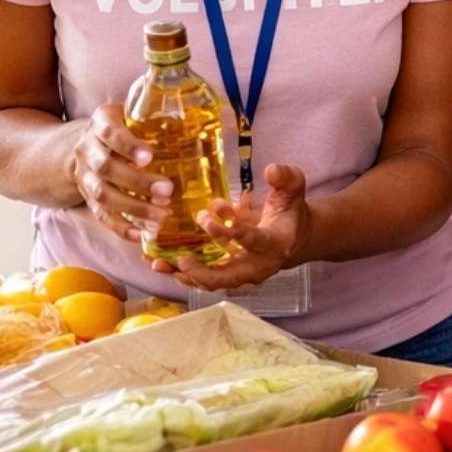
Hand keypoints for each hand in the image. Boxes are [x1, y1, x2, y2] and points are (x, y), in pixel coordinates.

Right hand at [69, 102, 175, 247]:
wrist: (91, 141)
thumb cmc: (127, 125)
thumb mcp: (138, 112)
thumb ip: (163, 116)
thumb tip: (211, 120)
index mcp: (102, 122)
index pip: (110, 132)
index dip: (128, 146)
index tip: (149, 157)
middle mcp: (87, 149)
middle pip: (105, 168)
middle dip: (137, 182)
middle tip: (167, 190)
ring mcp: (85, 175)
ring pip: (102, 195)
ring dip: (133, 208)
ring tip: (162, 215)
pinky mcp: (88, 197)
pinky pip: (101, 215)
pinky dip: (121, 227)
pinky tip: (142, 234)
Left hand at [171, 164, 310, 290]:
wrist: (292, 237)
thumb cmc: (289, 212)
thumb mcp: (293, 189)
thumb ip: (285, 178)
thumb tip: (270, 170)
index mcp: (276, 243)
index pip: (254, 240)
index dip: (233, 231)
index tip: (212, 217)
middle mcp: (258, 265)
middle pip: (229, 277)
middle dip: (203, 271)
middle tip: (183, 259)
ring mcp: (241, 273)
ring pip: (211, 281)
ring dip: (183, 274)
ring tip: (159, 264)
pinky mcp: (227, 273)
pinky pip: (202, 278)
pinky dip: (180, 272)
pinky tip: (158, 263)